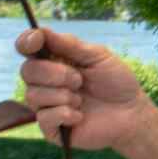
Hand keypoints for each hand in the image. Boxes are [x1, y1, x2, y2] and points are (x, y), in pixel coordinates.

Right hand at [18, 27, 157, 151]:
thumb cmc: (116, 82)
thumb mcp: (97, 56)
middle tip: (79, 80)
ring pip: (32, 95)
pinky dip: (64, 113)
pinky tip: (80, 116)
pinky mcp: (51, 128)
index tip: (36, 41)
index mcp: (54, 60)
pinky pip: (44, 117)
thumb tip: (41, 29)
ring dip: (62, 95)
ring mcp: (46, 105)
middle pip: (27, 71)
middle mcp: (45, 82)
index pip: (27, 49)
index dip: (26, 42)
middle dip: (54, 73)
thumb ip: (69, 44)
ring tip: (82, 99)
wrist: (131, 114)